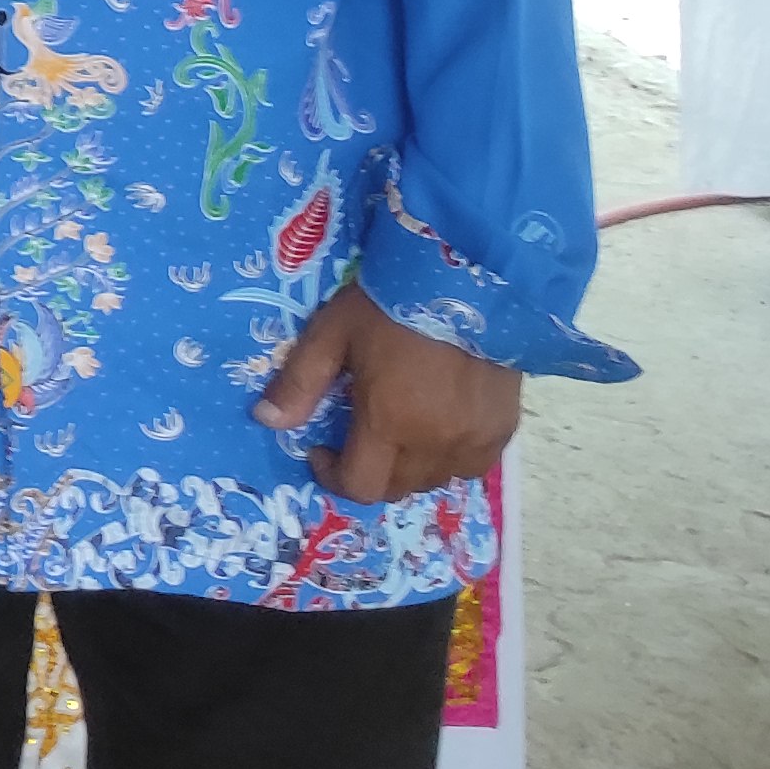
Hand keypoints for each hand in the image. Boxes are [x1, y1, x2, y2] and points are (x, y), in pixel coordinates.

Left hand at [256, 282, 523, 500]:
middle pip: (397, 488)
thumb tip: (265, 421)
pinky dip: (449, 459)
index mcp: (390, 423)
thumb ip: (299, 382)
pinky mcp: (504, 429)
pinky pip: (472, 466)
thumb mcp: (332, 333)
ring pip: (436, 481)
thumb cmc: (391, 303)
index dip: (333, 477)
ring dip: (409, 469)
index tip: (320, 449)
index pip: (361, 486)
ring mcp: (476, 440)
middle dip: (368, 473)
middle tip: (356, 438)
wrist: (470, 279)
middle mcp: (436, 443)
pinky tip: (438, 427)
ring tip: (397, 431)